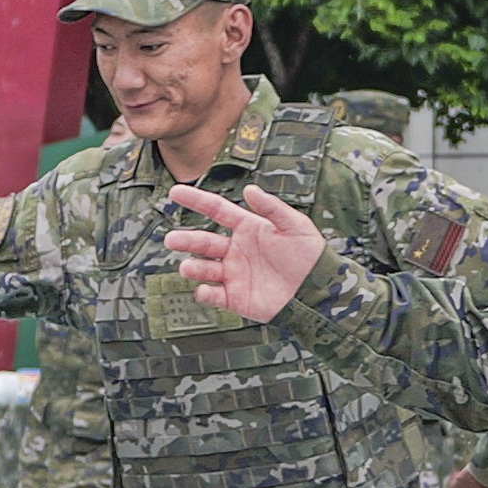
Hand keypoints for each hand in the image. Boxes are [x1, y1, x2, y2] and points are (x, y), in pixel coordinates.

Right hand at [163, 182, 329, 322]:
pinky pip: (214, 296)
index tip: (176, 192)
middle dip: (185, 240)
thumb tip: (250, 189)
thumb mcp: (294, 226)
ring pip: (205, 268)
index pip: (217, 210)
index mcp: (248, 228)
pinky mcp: (236, 298)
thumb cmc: (309, 256)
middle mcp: (237, 250)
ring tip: (186, 267)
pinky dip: (205, 293)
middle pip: (203, 241)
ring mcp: (235, 274)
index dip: (196, 200)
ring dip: (193, 267)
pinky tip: (204, 290)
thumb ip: (271, 208)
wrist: (317, 292)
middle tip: (170, 240)